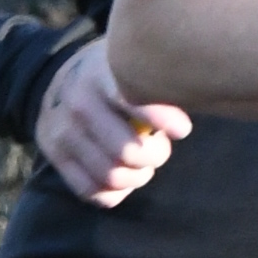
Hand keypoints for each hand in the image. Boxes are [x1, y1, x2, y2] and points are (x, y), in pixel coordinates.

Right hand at [35, 38, 191, 206]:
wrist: (58, 77)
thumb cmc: (114, 74)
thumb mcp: (133, 64)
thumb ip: (159, 83)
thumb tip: (204, 97)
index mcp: (103, 76)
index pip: (135, 103)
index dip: (162, 121)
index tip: (183, 130)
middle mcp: (78, 103)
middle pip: (127, 153)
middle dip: (154, 156)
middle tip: (159, 150)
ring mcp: (61, 131)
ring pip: (111, 176)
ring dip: (136, 177)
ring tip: (142, 166)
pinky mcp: (53, 154)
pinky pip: (89, 190)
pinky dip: (114, 192)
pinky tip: (123, 179)